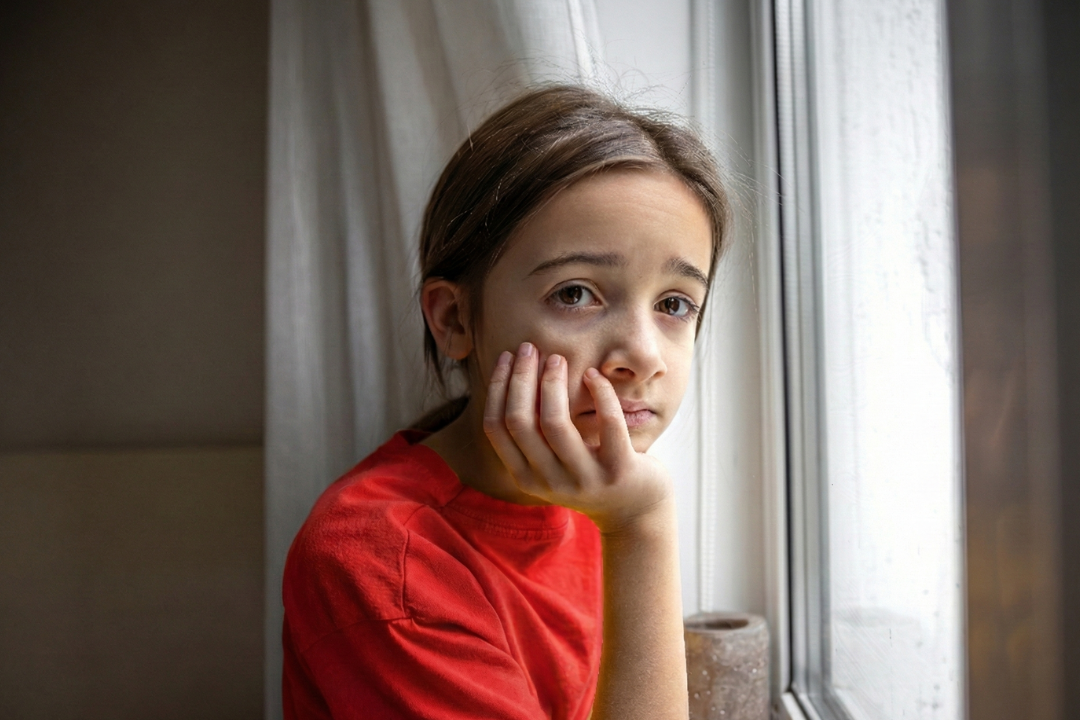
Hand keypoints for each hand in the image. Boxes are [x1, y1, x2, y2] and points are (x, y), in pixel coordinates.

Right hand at [482, 342, 673, 534]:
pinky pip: (608, 424)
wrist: (634, 513)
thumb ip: (533, 436)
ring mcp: (584, 479)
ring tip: (559, 358)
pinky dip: (600, 393)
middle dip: (521, 377)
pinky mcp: (619, 471)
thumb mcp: (552, 463)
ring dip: (553, 382)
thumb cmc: (589, 475)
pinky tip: (594, 375)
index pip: (496, 428)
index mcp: (526, 476)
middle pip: (520, 422)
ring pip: (555, 423)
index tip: (508, 356)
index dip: (497, 387)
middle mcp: (549, 481)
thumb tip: (514, 377)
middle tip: (531, 348)